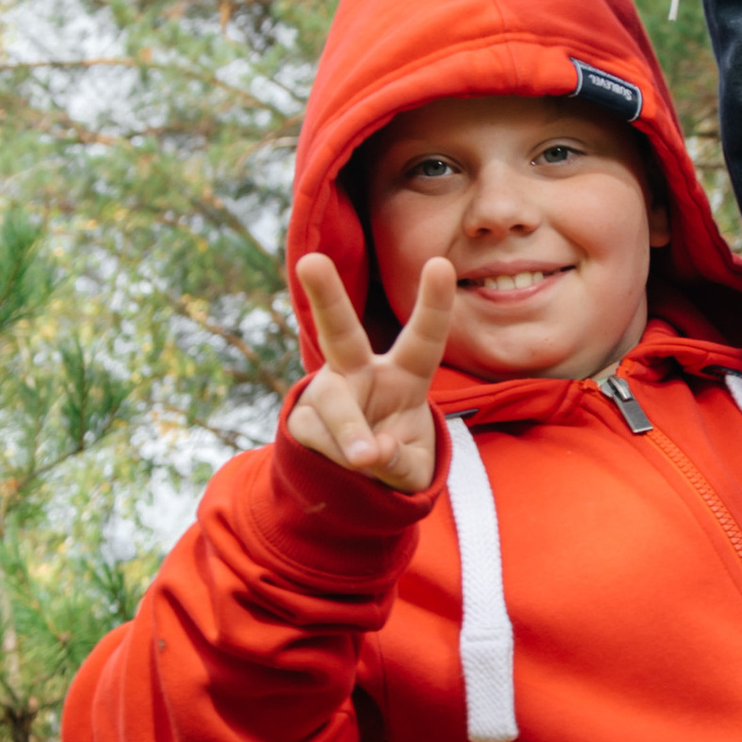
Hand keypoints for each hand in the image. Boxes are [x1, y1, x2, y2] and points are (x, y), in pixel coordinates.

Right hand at [288, 254, 452, 492]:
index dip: (433, 305)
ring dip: (350, 433)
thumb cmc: (398, 461)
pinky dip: (335, 458)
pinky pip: (316, 435)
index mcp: (406, 375)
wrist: (356, 480)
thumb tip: (370, 451)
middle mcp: (360, 371)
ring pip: (334, 404)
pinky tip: (344, 463)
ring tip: (364, 459)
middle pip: (341, 331)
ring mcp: (326, 390)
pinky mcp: (300, 415)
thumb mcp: (414, 470)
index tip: (441, 264)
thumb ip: (401, 463)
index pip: (423, 339)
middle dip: (326, 296)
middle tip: (311, 261)